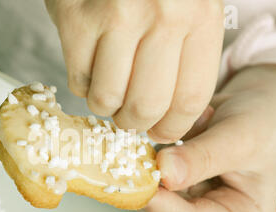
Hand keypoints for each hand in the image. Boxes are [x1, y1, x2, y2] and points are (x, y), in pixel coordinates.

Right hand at [45, 0, 223, 141]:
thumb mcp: (188, 8)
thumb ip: (187, 58)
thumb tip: (177, 118)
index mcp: (200, 16)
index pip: (190, 99)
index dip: (173, 128)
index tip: (161, 134)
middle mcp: (163, 15)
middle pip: (147, 106)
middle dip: (135, 124)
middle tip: (130, 119)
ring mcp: (117, 17)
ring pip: (107, 99)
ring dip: (106, 106)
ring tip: (110, 90)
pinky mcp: (76, 19)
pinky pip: (78, 80)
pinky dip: (84, 84)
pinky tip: (92, 66)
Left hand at [141, 65, 275, 211]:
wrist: (262, 112)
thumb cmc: (266, 126)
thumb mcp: (240, 137)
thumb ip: (202, 157)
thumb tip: (166, 172)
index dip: (159, 204)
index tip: (136, 181)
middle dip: (148, 187)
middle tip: (135, 154)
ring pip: (153, 203)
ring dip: (148, 173)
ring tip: (165, 142)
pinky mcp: (179, 198)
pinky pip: (152, 187)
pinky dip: (149, 166)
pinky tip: (165, 146)